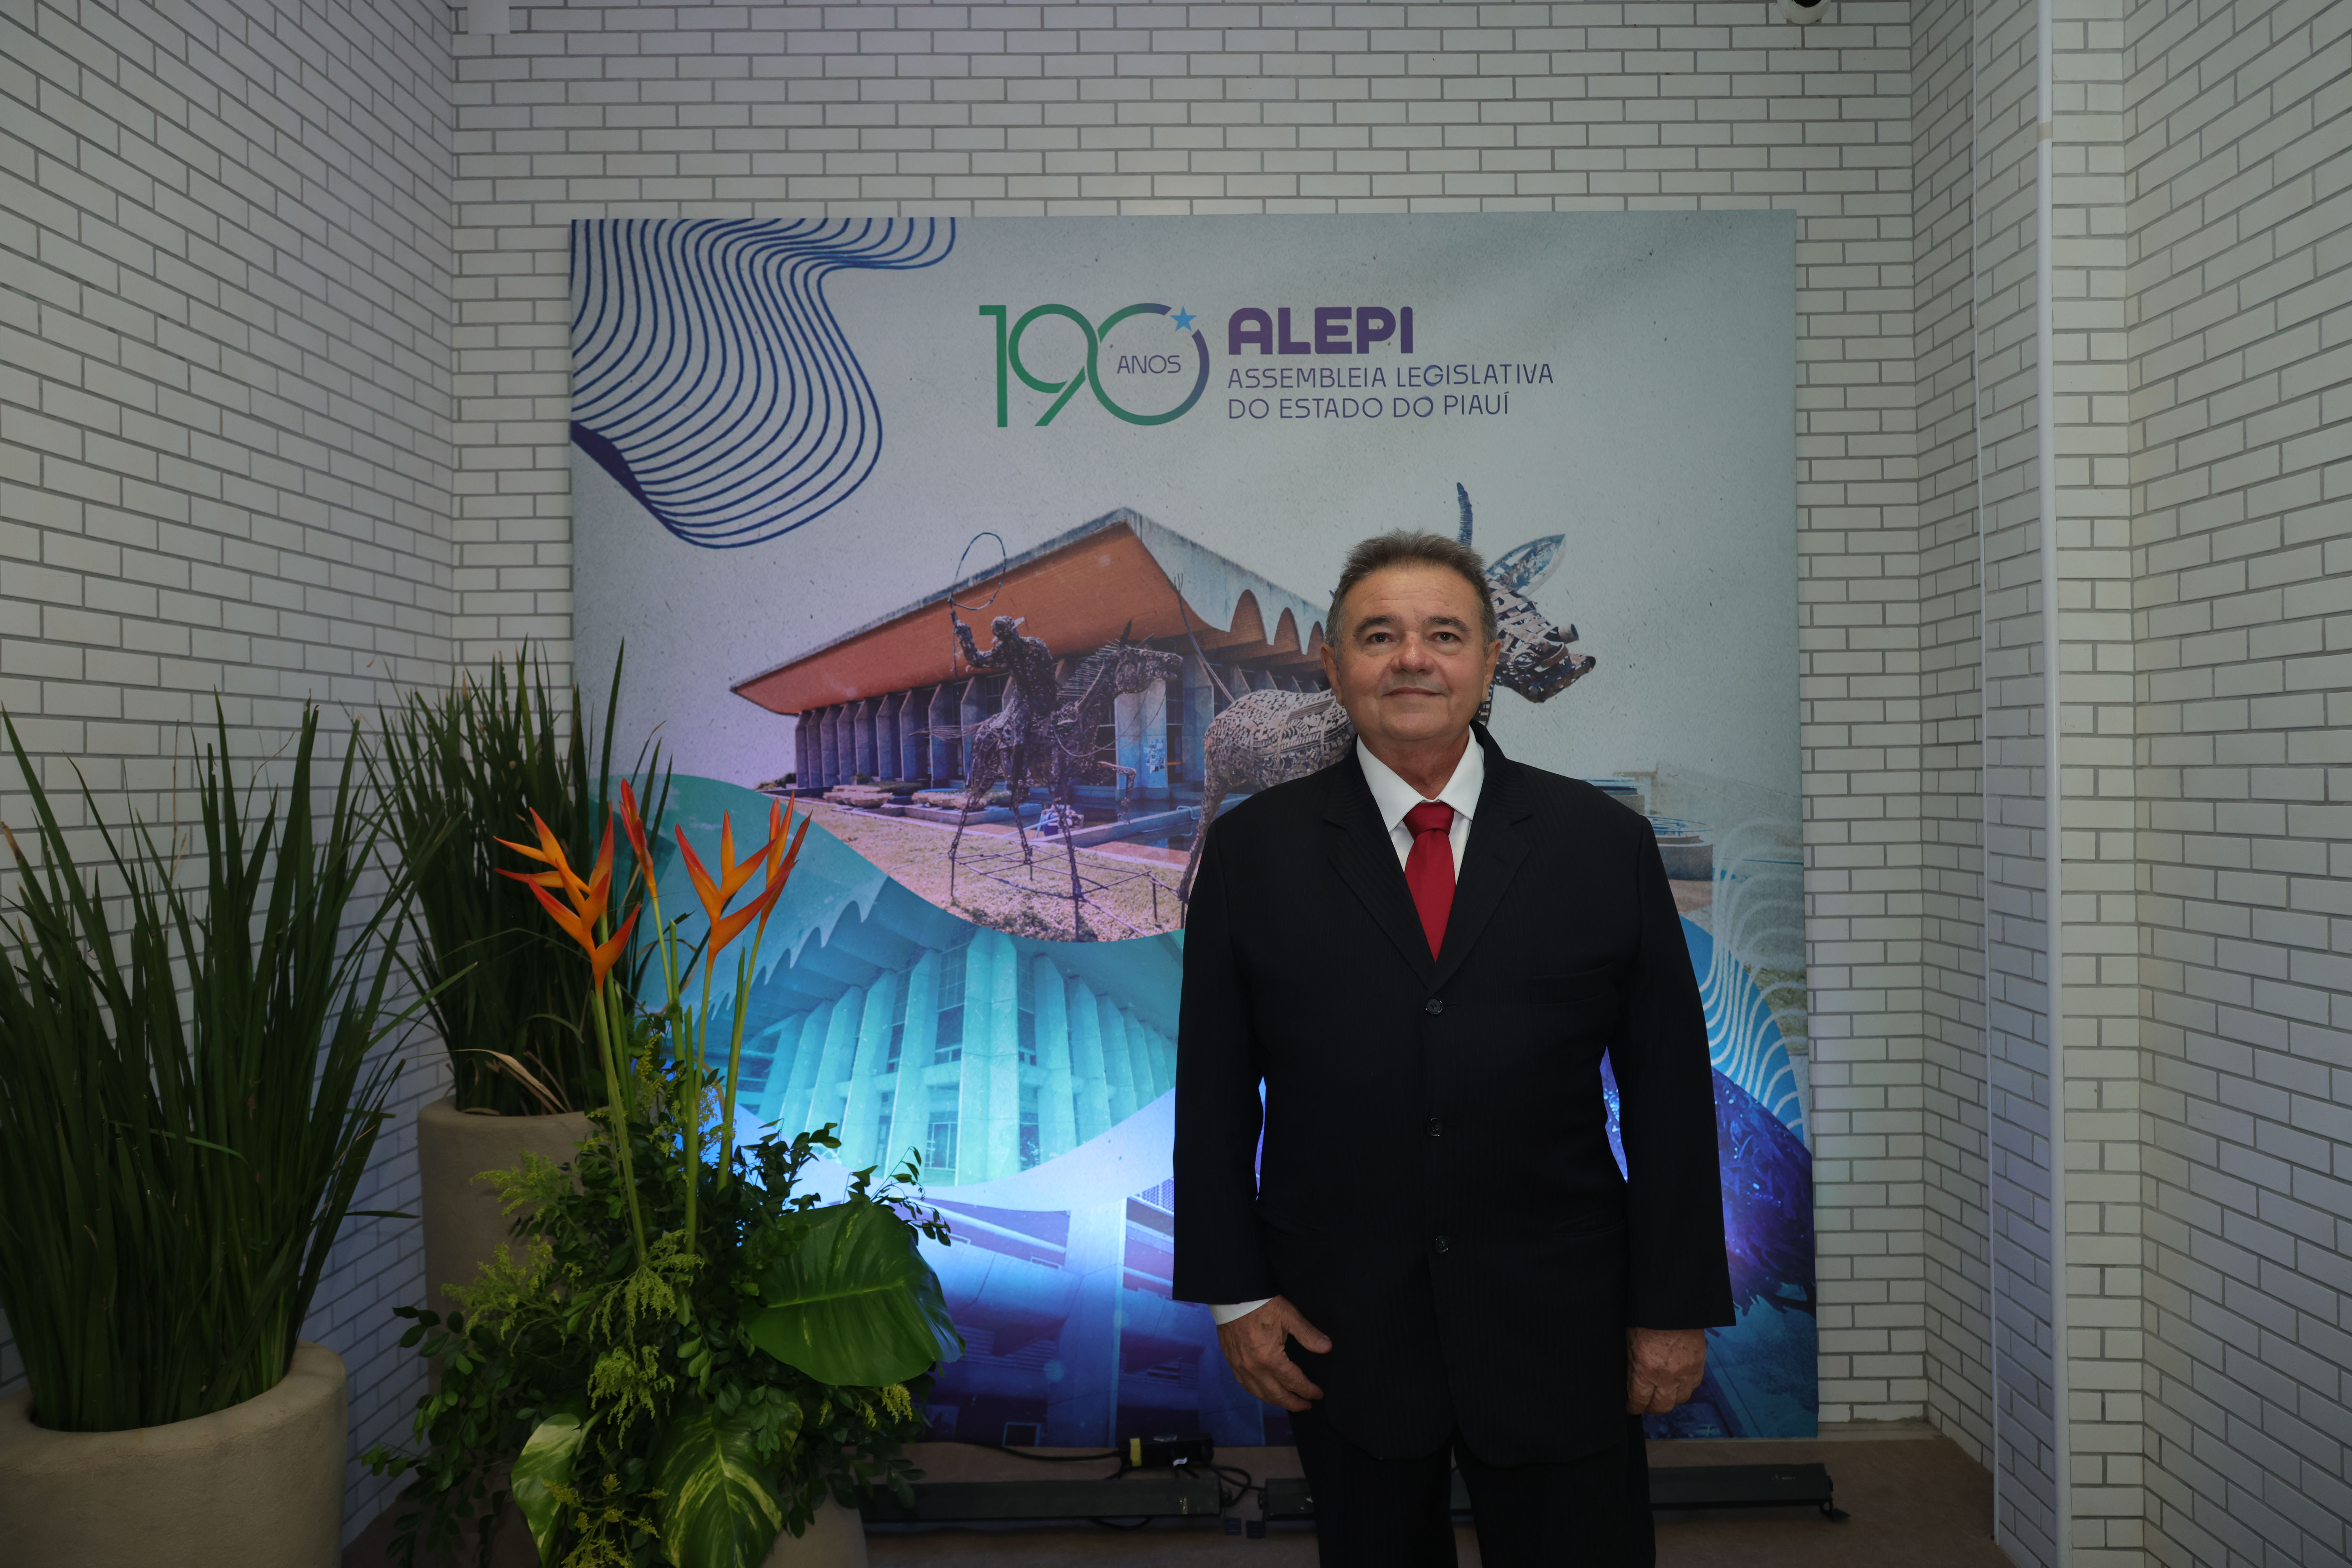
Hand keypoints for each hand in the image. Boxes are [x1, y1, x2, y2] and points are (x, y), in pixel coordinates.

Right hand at [1215, 1296, 1330, 1412]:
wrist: (1233, 1296)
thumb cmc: (1262, 1305)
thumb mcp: (1289, 1316)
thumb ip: (1308, 1334)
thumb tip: (1327, 1348)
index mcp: (1270, 1359)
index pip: (1294, 1382)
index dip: (1308, 1391)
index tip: (1318, 1394)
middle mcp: (1254, 1369)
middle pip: (1276, 1395)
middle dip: (1293, 1403)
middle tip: (1306, 1406)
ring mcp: (1240, 1367)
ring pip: (1259, 1394)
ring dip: (1276, 1401)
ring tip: (1288, 1402)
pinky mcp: (1231, 1362)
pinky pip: (1245, 1386)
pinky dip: (1258, 1393)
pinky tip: (1264, 1392)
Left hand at [1625, 1327, 1705, 1414]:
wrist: (1673, 1303)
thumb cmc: (1647, 1319)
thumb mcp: (1630, 1342)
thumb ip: (1631, 1366)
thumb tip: (1629, 1385)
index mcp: (1647, 1370)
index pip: (1639, 1400)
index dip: (1633, 1407)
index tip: (1631, 1407)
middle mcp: (1668, 1376)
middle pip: (1661, 1406)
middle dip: (1651, 1407)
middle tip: (1645, 1403)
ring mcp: (1686, 1372)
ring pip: (1679, 1400)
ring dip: (1669, 1399)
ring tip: (1662, 1393)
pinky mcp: (1699, 1365)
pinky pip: (1694, 1386)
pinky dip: (1685, 1388)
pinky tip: (1677, 1382)